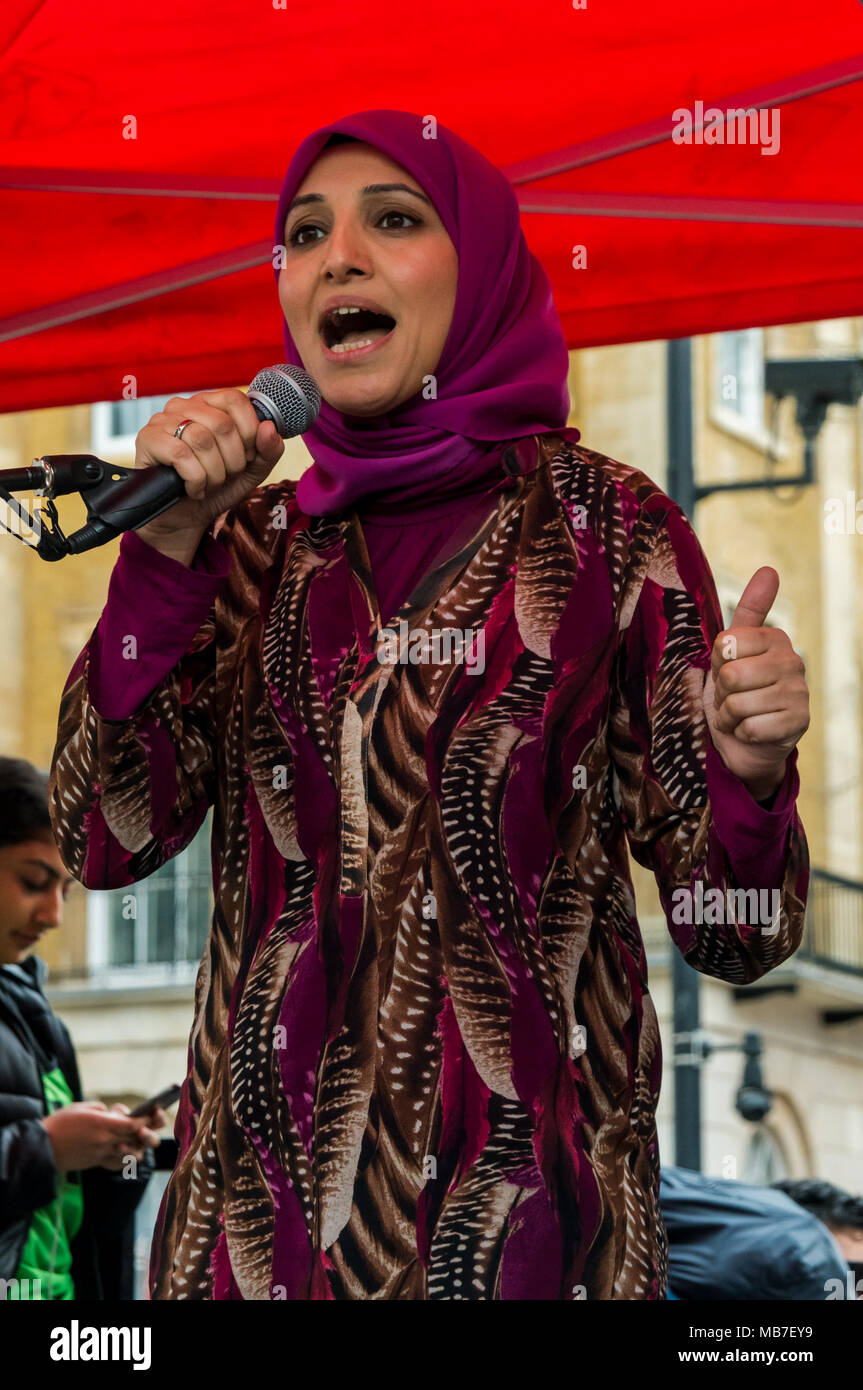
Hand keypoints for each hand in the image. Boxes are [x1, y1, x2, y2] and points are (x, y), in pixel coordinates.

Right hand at [40, 1101, 157, 1173]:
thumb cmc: (60, 1124)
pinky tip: (127, 1148)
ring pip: (132, 1153)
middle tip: (155, 1123)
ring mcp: (102, 1155)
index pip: (133, 1124)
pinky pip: (119, 1163)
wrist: (42, 1148)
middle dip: (150, 1131)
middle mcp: (105, 1142)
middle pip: (137, 1139)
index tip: (154, 1112)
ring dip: (140, 1145)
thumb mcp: (82, 1108)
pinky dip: (127, 1157)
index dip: (146, 1119)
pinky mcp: (97, 1163)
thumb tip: (115, 1115)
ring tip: (141, 1136)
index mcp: (102, 1125)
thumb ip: (102, 1110)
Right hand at [133, 388, 284, 561]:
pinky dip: (195, 480)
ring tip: (208, 484)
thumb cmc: (218, 488)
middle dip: (232, 460)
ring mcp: (163, 420)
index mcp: (209, 405)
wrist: (186, 517)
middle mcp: (184, 406)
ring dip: (214, 473)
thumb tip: (269, 427)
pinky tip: (193, 489)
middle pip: (222, 423)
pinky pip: (180, 454)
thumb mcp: (252, 470)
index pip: (235, 399)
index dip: (248, 432)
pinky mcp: (148, 439)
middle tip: (224, 476)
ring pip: (202, 439)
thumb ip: (269, 450)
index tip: (246, 457)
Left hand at [703, 567, 809, 800]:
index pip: (725, 644)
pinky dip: (742, 733)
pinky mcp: (799, 723)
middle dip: (722, 693)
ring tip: (740, 715)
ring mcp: (800, 693)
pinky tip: (752, 731)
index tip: (727, 670)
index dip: (717, 664)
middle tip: (732, 697)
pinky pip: (750, 727)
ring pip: (738, 704)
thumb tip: (769, 569)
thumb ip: (749, 611)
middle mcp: (792, 660)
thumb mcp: (732, 650)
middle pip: (731, 676)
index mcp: (774, 638)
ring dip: (729, 716)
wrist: (746, 740)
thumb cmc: (737, 692)